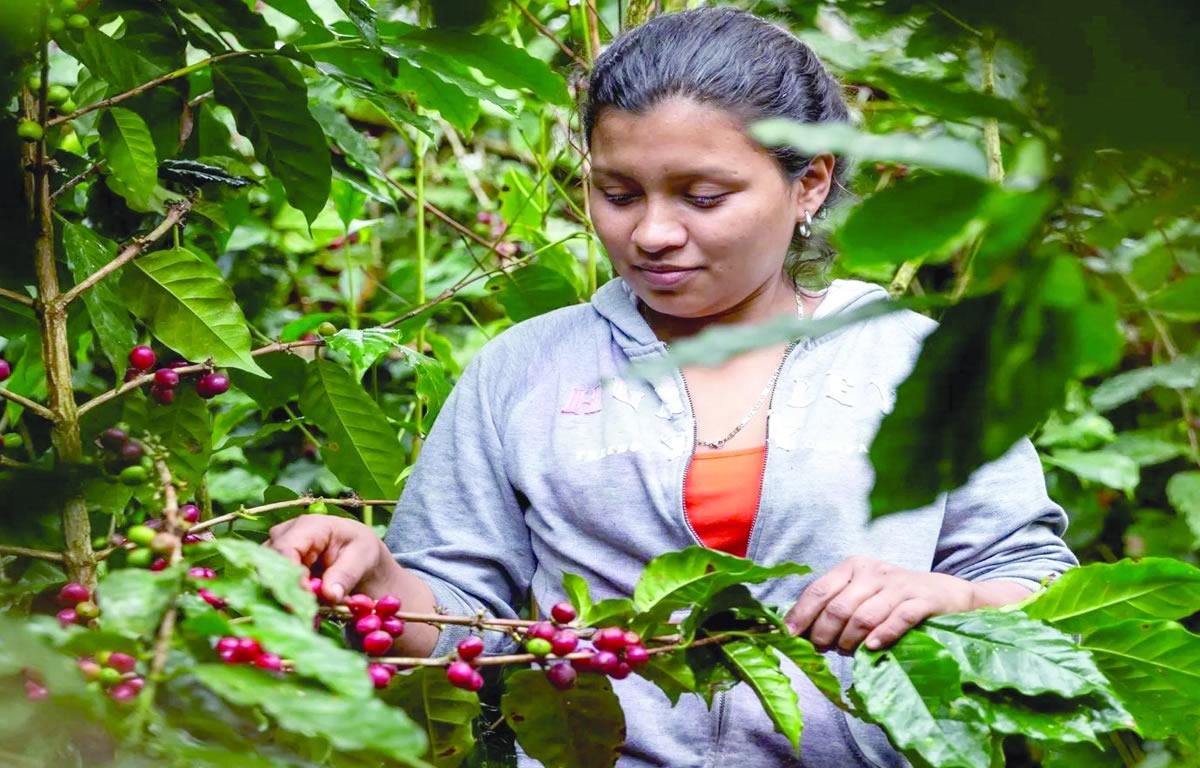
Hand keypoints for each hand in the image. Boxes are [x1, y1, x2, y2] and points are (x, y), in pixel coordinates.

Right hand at [266, 515, 395, 604]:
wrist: (358, 554)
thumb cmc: (360, 549)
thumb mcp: (362, 558)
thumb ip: (345, 575)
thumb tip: (330, 595)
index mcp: (310, 526)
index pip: (287, 548)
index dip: (289, 575)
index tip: (301, 600)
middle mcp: (286, 534)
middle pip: (269, 562)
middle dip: (282, 588)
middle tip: (299, 611)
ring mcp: (276, 549)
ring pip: (265, 574)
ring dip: (281, 595)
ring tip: (299, 612)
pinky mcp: (275, 565)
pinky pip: (269, 583)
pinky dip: (281, 598)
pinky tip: (294, 611)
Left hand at [783, 556, 976, 653]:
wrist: (948, 594)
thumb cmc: (895, 599)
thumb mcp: (862, 594)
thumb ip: (835, 607)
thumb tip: (799, 631)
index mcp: (853, 567)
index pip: (819, 590)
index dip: (802, 614)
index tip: (789, 635)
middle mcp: (873, 572)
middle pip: (838, 607)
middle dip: (825, 633)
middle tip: (823, 649)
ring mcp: (899, 585)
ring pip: (863, 616)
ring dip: (850, 640)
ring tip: (847, 652)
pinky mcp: (922, 600)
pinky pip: (897, 620)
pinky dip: (881, 636)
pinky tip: (871, 649)